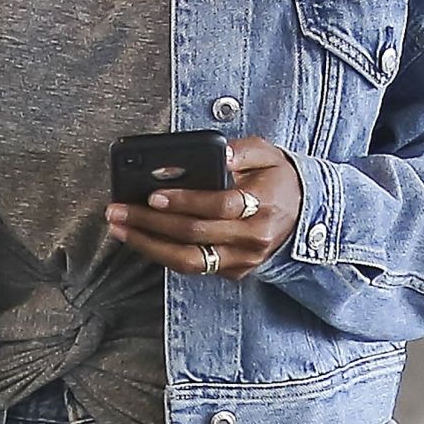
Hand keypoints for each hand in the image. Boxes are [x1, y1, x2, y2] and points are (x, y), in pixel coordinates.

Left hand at [104, 134, 301, 279]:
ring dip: (149, 246)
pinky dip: (164, 254)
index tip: (153, 195)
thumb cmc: (278, 179)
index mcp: (263, 206)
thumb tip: (219, 153)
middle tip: (117, 210)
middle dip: (151, 222)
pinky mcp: (234, 272)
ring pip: (189, 260)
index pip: (220, 206)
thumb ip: (242, 150)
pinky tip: (142, 238)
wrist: (306, 214)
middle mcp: (253, 239)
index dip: (185, 201)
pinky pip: (194, 267)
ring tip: (120, 229)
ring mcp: (243, 260)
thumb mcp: (268, 153)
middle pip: (195, 235)